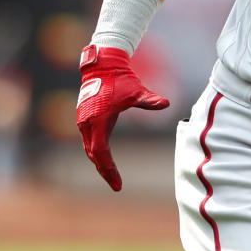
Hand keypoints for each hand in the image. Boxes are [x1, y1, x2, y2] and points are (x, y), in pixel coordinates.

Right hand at [76, 44, 169, 190]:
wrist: (103, 65)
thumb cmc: (119, 79)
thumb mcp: (136, 91)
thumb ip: (149, 100)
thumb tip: (167, 104)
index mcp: (97, 121)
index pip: (101, 153)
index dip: (109, 170)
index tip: (118, 184)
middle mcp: (86, 124)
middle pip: (93, 155)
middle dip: (105, 171)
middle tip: (116, 185)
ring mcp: (83, 121)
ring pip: (90, 148)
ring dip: (99, 162)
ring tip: (111, 175)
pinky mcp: (84, 118)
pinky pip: (89, 141)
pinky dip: (96, 152)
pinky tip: (105, 159)